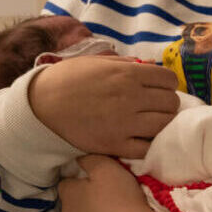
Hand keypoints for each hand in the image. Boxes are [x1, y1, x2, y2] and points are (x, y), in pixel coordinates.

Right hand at [28, 56, 180, 156]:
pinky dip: (147, 145)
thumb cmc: (67, 79)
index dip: (167, 85)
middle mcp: (132, 98)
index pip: (168, 80)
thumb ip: (125, 63)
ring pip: (164, 126)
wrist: (41, 105)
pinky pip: (146, 148)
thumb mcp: (96, 62)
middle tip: (154, 108)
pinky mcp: (115, 145)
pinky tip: (139, 139)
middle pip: (170, 104)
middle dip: (166, 105)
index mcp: (128, 74)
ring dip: (161, 125)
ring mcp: (125, 124)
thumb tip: (149, 65)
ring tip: (149, 124)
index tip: (159, 89)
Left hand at [58, 154, 154, 211]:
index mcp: (68, 197)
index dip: (82, 181)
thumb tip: (79, 161)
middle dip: (86, 204)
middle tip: (110, 201)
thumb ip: (90, 160)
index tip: (98, 182)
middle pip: (73, 208)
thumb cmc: (123, 200)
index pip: (67, 184)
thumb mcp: (107, 167)